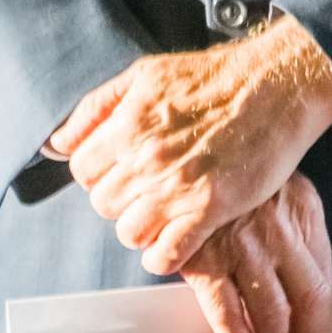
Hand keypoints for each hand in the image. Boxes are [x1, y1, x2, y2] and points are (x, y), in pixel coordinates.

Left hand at [48, 19, 331, 275]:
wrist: (275, 85)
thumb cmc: (213, 77)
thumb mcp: (143, 75)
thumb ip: (95, 108)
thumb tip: (56, 142)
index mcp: (127, 125)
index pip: (82, 170)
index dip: (98, 174)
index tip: (118, 173)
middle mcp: (146, 158)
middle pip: (102, 204)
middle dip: (119, 201)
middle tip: (143, 193)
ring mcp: (177, 187)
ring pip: (128, 233)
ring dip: (140, 229)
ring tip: (158, 217)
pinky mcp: (210, 209)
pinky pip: (166, 253)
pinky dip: (162, 258)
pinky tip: (169, 248)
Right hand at [178, 174, 331, 332]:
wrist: (182, 161)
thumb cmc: (233, 183)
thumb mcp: (281, 193)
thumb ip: (299, 234)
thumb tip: (304, 288)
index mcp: (303, 212)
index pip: (325, 278)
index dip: (323, 320)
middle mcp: (278, 232)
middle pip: (307, 301)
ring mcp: (241, 248)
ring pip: (270, 314)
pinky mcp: (204, 262)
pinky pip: (227, 314)